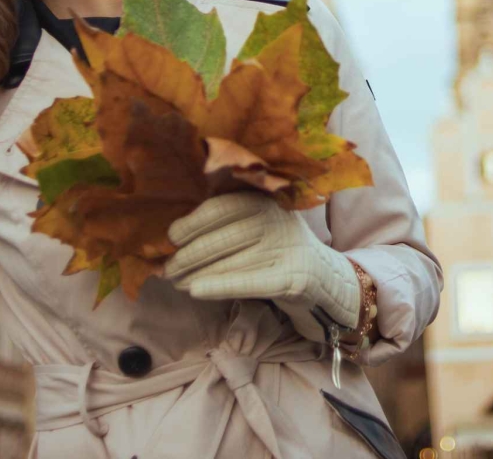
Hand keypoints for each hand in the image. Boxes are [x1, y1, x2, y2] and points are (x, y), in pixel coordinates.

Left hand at [165, 192, 360, 343]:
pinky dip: (220, 286)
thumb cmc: (278, 251)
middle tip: (167, 269)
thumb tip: (175, 234)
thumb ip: (229, 224)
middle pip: (223, 237)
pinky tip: (197, 291)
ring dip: (196, 274)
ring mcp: (287, 249)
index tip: (171, 237)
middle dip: (189, 255)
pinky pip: (249, 282)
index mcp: (266, 202)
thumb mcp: (260, 226)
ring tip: (176, 282)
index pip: (222, 207)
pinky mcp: (293, 278)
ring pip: (230, 262)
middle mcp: (277, 220)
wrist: (325, 280)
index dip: (193, 222)